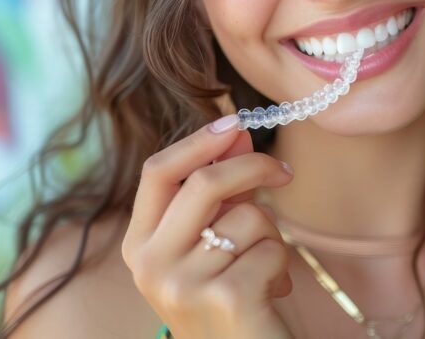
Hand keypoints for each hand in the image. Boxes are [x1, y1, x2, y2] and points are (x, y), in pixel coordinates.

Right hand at [122, 117, 294, 337]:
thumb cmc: (226, 301)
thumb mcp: (210, 244)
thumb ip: (218, 192)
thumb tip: (236, 132)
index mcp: (140, 246)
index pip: (157, 172)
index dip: (198, 142)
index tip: (234, 123)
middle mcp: (151, 266)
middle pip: (204, 183)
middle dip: (253, 167)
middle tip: (284, 172)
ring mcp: (185, 285)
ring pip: (248, 217)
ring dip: (271, 235)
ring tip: (263, 269)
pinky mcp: (227, 298)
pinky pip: (271, 248)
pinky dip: (282, 264)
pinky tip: (271, 293)